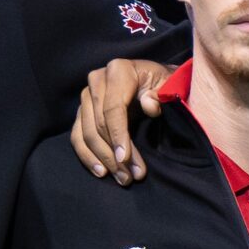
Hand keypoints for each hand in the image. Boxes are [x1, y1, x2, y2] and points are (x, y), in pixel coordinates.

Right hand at [70, 59, 173, 184]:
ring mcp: (87, 96)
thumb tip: (148, 104)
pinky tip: (101, 171)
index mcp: (119, 70)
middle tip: (129, 176)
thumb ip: (163, 94)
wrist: (155, 79)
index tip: (126, 159)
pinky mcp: (82, 110)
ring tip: (121, 178)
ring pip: (87, 133)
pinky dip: (87, 156)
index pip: (113, 109)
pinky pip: (77, 136)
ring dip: (102, 160)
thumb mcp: (171, 85)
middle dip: (114, 154)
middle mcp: (97, 80)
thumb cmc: (165, 84)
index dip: (119, 136)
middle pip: (99, 124)